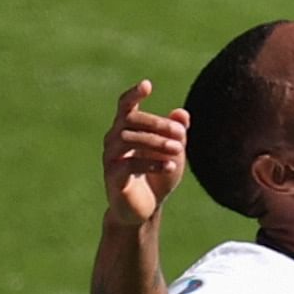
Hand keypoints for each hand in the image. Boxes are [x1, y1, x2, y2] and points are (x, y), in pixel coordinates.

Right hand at [102, 80, 189, 225]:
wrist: (145, 208)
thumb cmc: (158, 175)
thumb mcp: (174, 153)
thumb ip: (177, 134)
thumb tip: (183, 114)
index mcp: (127, 128)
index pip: (125, 105)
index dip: (134, 94)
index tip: (147, 84)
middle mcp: (113, 139)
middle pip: (129, 120)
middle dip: (157, 124)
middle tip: (180, 133)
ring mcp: (110, 158)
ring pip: (126, 139)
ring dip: (155, 142)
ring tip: (177, 150)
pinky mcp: (112, 177)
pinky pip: (128, 164)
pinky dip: (151, 162)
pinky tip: (170, 166)